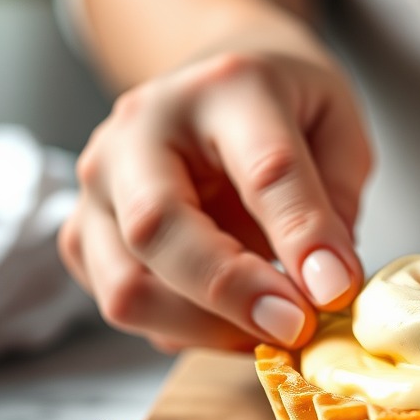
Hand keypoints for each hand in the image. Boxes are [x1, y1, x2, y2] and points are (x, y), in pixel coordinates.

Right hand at [59, 49, 371, 352]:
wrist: (216, 88)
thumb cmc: (284, 108)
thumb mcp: (338, 126)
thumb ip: (335, 201)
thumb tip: (324, 285)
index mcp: (226, 87)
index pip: (264, 169)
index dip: (302, 237)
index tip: (336, 291)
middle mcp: (141, 130)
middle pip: (159, 226)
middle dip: (233, 292)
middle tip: (297, 327)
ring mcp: (99, 184)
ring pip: (128, 285)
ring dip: (207, 328)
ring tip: (271, 328)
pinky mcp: (81, 236)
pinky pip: (125, 306)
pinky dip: (185, 332)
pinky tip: (235, 321)